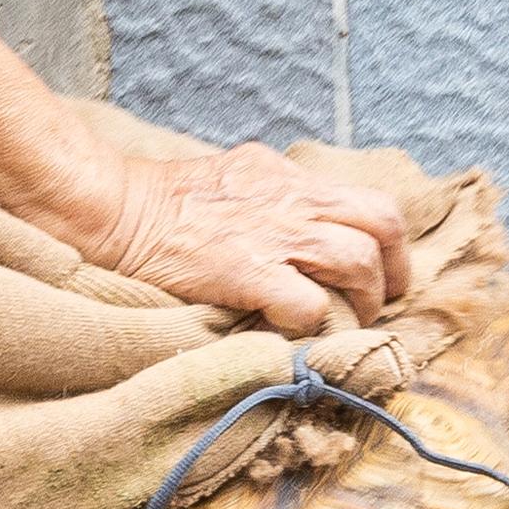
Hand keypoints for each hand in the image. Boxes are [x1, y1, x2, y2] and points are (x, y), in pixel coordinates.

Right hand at [65, 145, 411, 336]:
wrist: (113, 209)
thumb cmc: (161, 203)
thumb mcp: (233, 180)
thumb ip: (272, 199)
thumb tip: (298, 235)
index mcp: (287, 177)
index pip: (367, 200)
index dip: (386, 242)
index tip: (381, 271)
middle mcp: (292, 199)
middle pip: (383, 224)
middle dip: (395, 271)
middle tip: (381, 302)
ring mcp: (273, 234)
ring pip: (359, 263)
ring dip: (363, 303)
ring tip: (346, 325)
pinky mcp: (248, 270)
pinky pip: (308, 304)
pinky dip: (311, 324)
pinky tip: (291, 331)